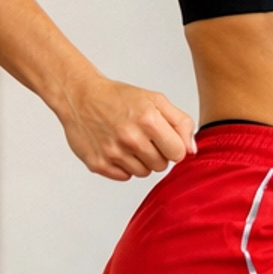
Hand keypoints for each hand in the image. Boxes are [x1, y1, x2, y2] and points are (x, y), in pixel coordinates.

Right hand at [58, 74, 195, 180]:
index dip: (173, 146)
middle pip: (161, 166)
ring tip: (128, 141)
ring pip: (143, 173)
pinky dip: (123, 165)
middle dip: (156, 153)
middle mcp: (131, 138)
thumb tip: (192, 150)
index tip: (163, 138)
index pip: (178, 154)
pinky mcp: (98, 164)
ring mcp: (113, 153)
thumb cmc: (119, 98)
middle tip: (141, 136)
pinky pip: (124, 176)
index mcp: (149, 120)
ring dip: (140, 160)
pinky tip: (116, 148)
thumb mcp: (156, 100)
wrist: (80, 97)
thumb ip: (181, 123)